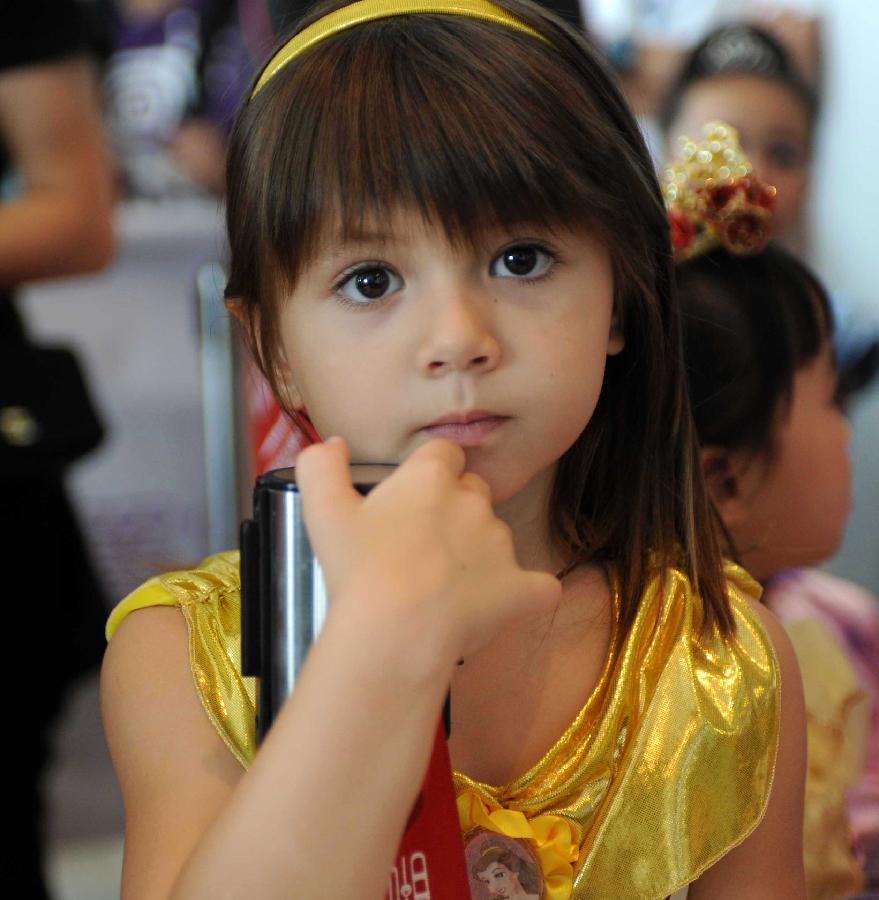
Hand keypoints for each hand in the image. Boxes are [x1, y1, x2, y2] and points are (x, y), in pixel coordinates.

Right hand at [295, 437, 560, 671]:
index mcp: (432, 476)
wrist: (395, 631)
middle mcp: (475, 500)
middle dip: (455, 512)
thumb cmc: (358, 569)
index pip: (444, 453)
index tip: (411, 500)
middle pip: (473, 492)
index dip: (430, 473)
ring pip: (498, 538)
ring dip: (480, 554)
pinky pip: (539, 587)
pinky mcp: (522, 588)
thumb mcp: (323, 512)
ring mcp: (503, 544)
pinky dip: (526, 595)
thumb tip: (333, 444)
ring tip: (446, 588)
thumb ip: (321, 467)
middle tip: (422, 547)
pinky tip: (504, 607)